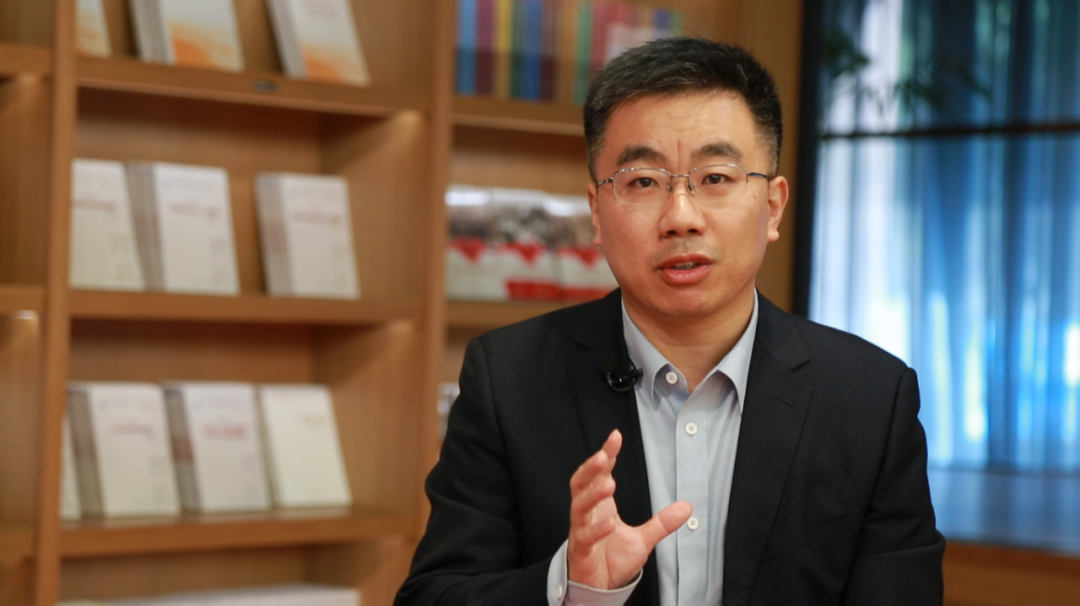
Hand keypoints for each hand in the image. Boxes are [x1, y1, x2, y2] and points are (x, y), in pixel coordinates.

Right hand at [567, 429, 691, 589]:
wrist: (599, 588)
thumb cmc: (612, 559)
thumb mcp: (643, 539)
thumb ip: (662, 522)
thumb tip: (687, 506)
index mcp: (601, 506)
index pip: (600, 474)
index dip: (606, 454)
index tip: (615, 437)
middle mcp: (588, 514)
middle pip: (581, 484)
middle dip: (590, 469)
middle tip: (604, 456)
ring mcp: (582, 531)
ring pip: (579, 507)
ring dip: (592, 494)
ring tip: (608, 484)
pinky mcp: (581, 551)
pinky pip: (584, 537)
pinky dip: (596, 530)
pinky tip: (609, 524)